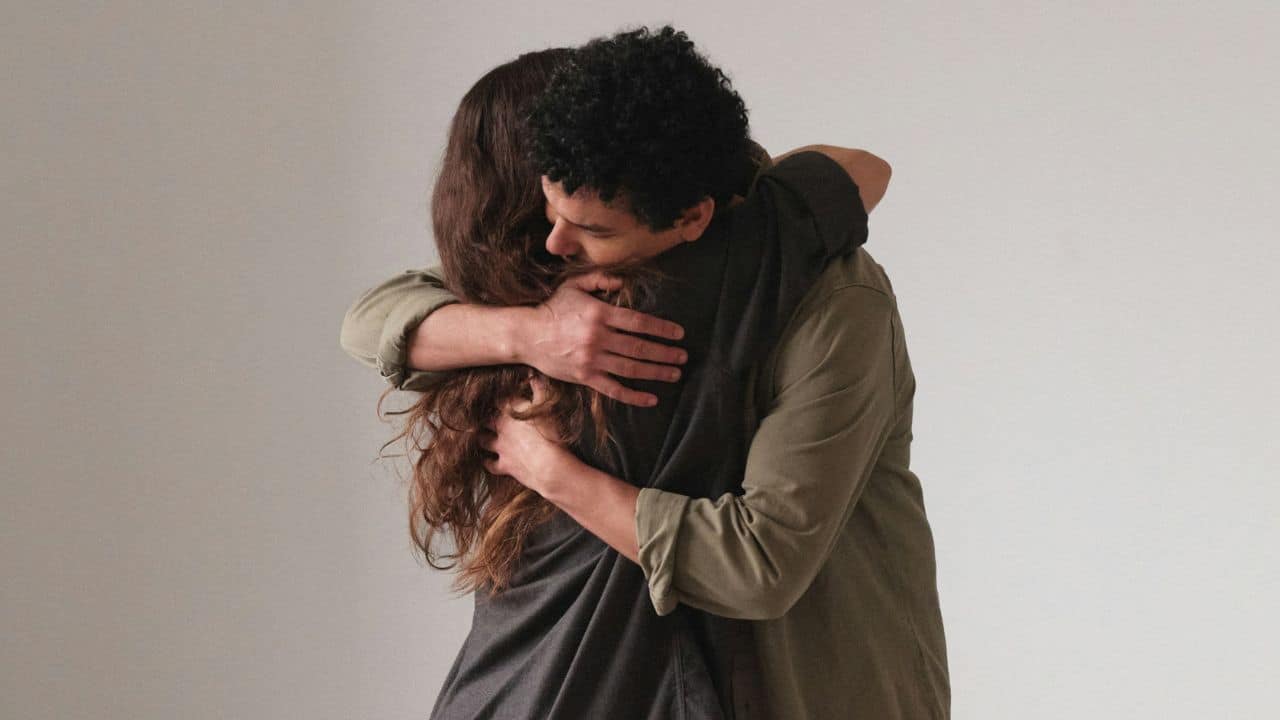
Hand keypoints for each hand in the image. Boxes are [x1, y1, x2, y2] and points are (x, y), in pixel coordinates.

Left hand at [481, 377, 574, 494]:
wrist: (549, 465)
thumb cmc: (550, 433)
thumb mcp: (547, 405)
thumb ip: (539, 387)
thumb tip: (532, 373)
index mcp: (510, 410)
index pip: (495, 398)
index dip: (493, 396)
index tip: (493, 394)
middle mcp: (501, 427)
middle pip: (484, 419)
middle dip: (483, 417)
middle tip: (483, 415)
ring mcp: (501, 447)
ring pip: (482, 440)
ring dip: (481, 437)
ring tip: (480, 435)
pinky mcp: (504, 465)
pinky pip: (489, 463)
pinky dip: (487, 461)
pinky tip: (486, 460)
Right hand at [517, 271, 687, 406]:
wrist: (526, 335)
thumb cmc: (552, 308)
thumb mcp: (574, 285)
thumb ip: (600, 279)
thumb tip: (623, 282)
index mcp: (599, 314)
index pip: (638, 322)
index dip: (661, 329)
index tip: (678, 334)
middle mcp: (598, 338)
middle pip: (639, 347)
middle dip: (665, 353)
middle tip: (683, 357)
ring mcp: (592, 360)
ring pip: (631, 368)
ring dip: (656, 372)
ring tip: (674, 374)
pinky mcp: (585, 377)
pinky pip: (614, 389)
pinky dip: (634, 396)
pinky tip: (651, 398)